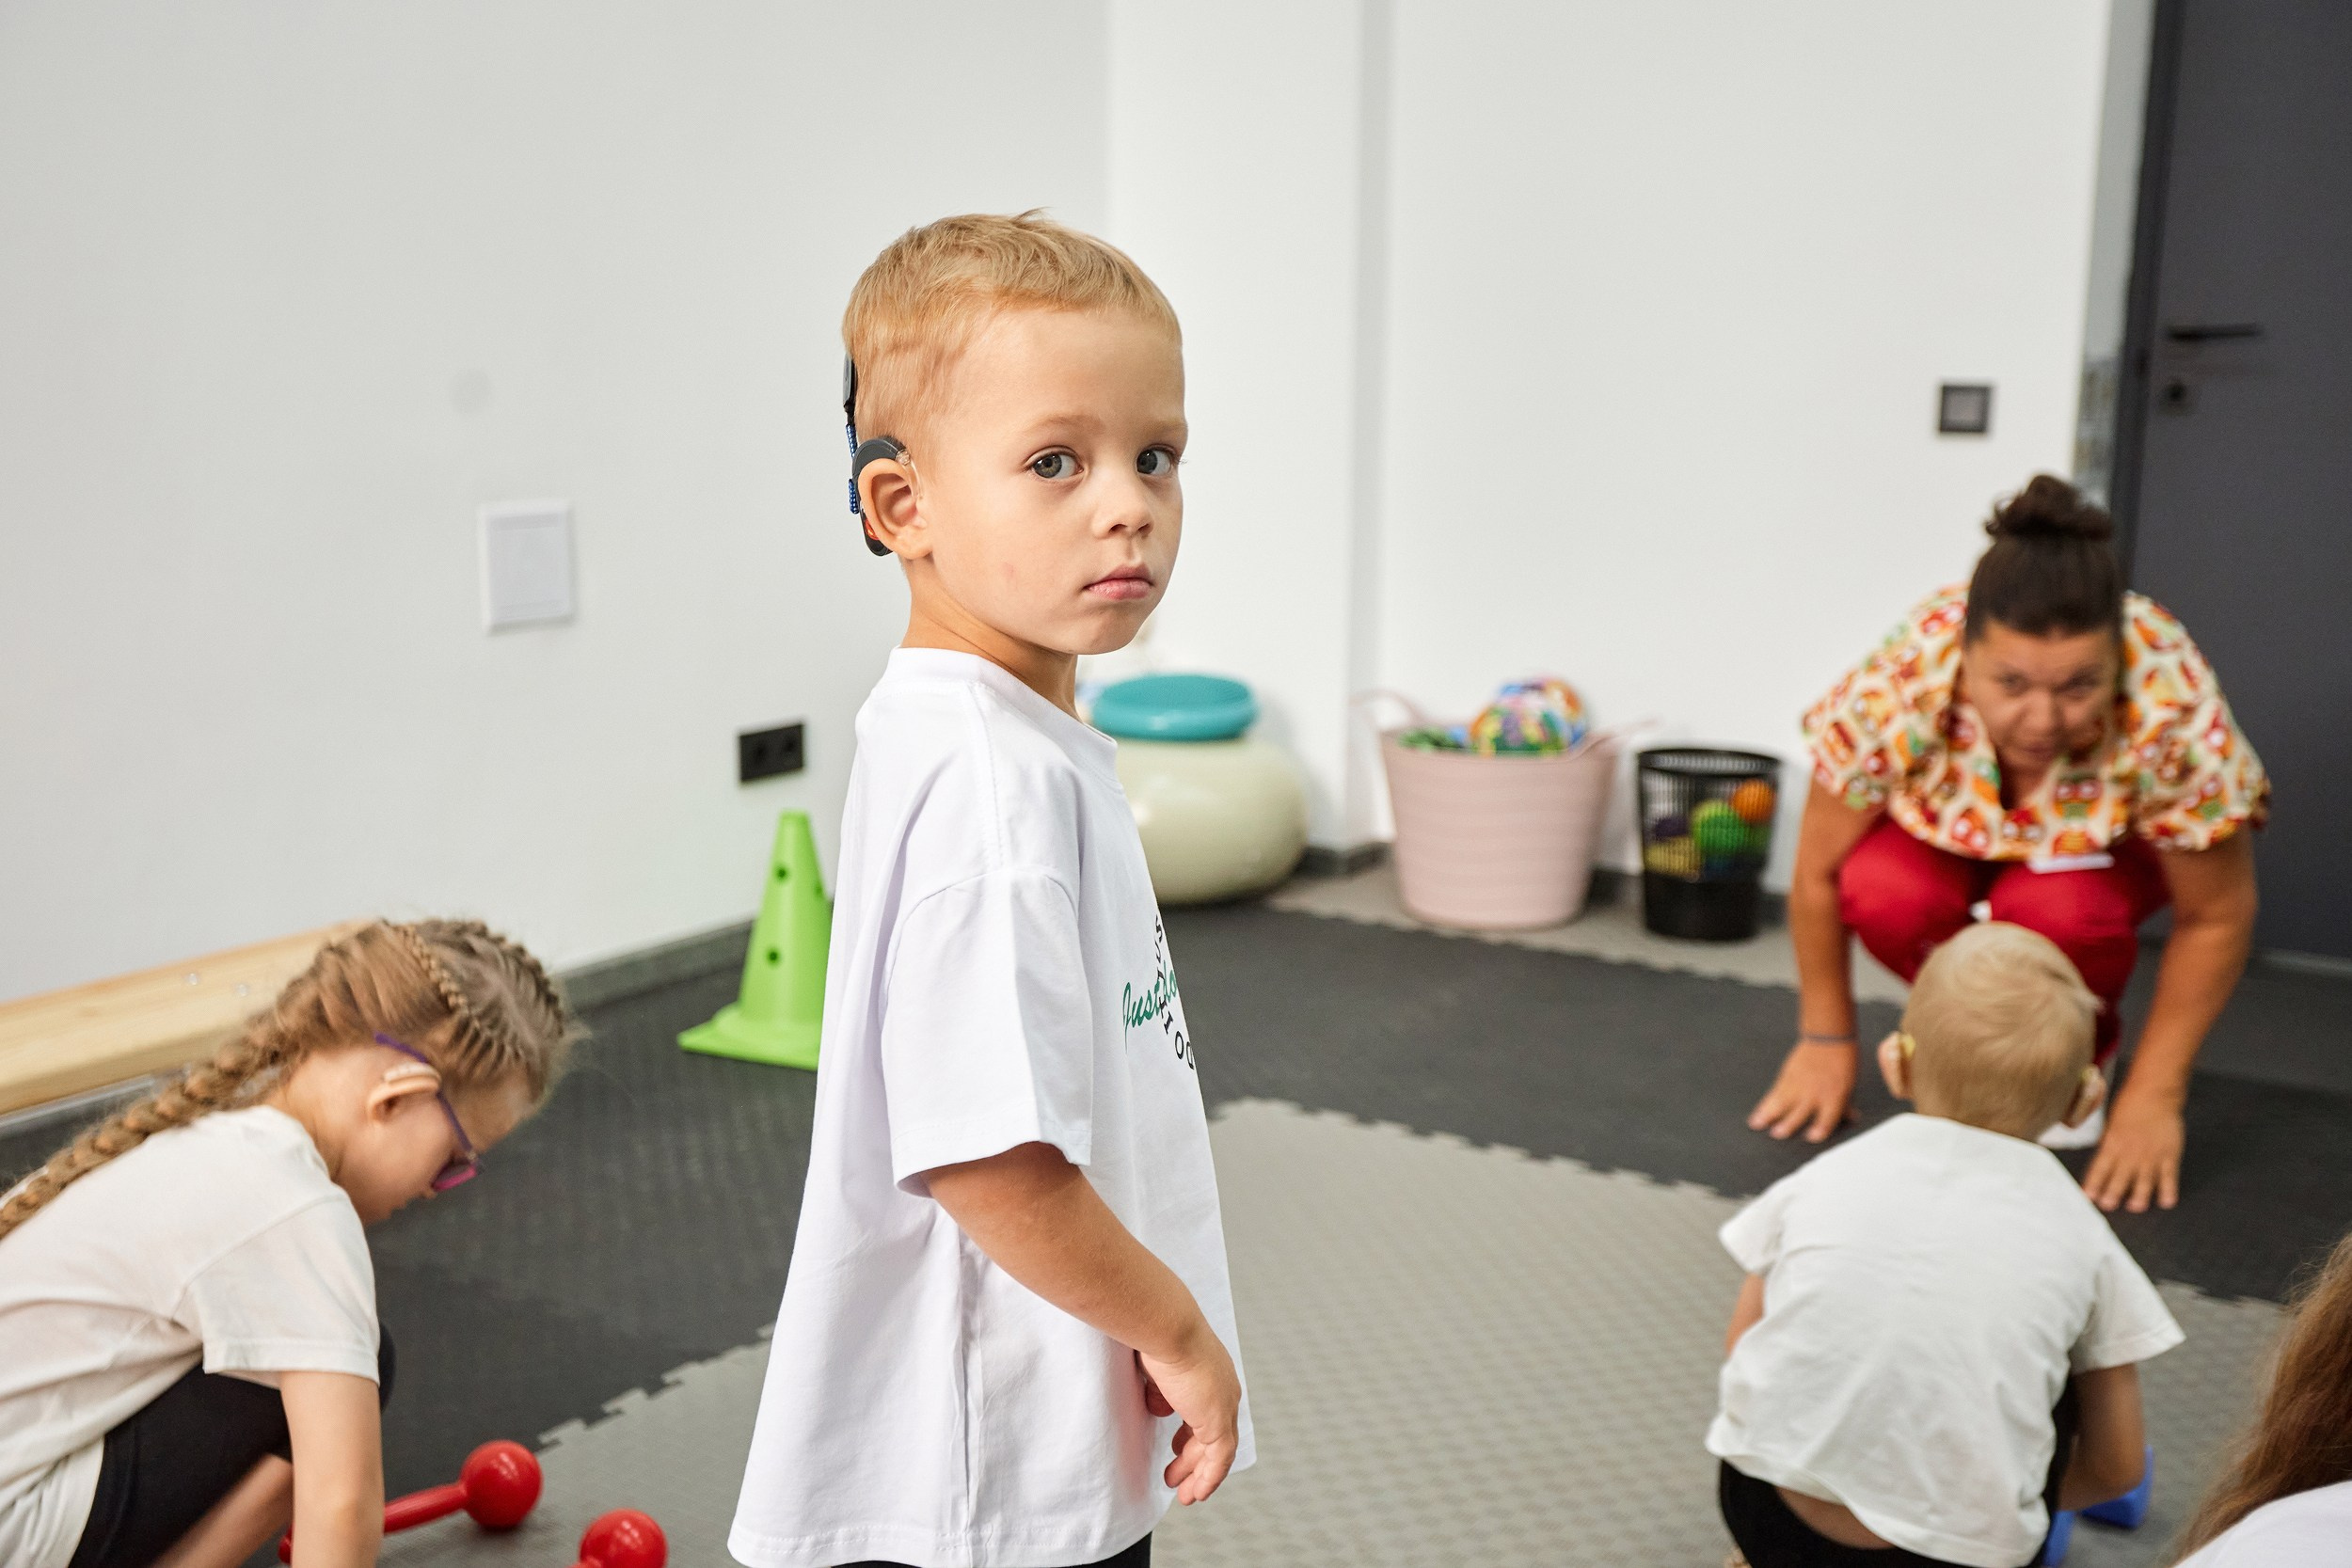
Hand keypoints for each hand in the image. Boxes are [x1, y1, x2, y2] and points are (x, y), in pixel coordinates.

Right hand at [1137, 1325, 1241, 1504]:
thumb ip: (1160, 1389)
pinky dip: (1210, 1478)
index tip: (1178, 1448)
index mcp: (1211, 1373)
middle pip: (1214, 1434)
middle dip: (1194, 1458)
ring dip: (1200, 1474)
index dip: (1192, 1434)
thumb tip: (1160, 1408)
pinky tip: (1198, 1493)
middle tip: (1177, 1475)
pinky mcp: (1218, 1420)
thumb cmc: (1156, 1334)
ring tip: (1185, 1493)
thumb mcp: (1156, 1366)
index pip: (1206, 1411)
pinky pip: (1219, 1458)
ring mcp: (1224, 1405)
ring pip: (1218, 1451)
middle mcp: (1224, 1389)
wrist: (1167, 1327)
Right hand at [1747, 1039, 1855, 1142]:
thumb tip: (1852, 1119)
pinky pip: (1774, 1094)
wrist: (1828, 1038)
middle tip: (1777, 1134)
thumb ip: (1845, 1105)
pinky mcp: (1787, 1077)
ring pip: (1782, 1102)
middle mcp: (1814, 1092)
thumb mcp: (1849, 1086)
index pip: (1827, 1117)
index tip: (1811, 1138)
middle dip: (1788, 1123)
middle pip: (1800, 1111)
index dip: (1819, 1129)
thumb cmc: (1842, 1061)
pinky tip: (1756, 1115)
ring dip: (1769, 1115)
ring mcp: (1799, 1084)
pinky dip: (1764, 1105)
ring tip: (1758, 1125)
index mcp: (1834, 1096)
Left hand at [2082, 1090, 2183, 1212]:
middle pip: (2120, 1176)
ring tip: (2135, 1207)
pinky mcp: (2169, 1154)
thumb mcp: (2112, 1125)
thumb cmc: (2130, 1107)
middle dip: (2113, 1192)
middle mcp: (2131, 1151)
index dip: (2093, 1183)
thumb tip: (2104, 1162)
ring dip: (2139, 1195)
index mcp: (2113, 1143)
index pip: (2100, 1167)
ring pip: (2144, 1179)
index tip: (2088, 1196)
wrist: (2155, 1095)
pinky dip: (2168, 1189)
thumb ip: (2110, 1145)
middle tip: (2107, 1205)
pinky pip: (2169, 1176)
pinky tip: (2167, 1202)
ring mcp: (2151, 1154)